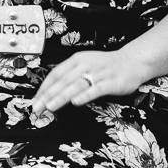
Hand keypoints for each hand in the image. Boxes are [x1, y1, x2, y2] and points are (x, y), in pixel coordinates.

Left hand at [30, 49, 150, 115]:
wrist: (133, 61)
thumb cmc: (106, 66)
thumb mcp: (86, 65)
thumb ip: (71, 76)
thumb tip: (52, 91)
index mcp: (77, 60)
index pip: (56, 73)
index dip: (44, 87)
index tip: (35, 99)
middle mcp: (86, 65)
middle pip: (63, 81)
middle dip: (48, 95)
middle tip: (37, 107)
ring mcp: (99, 73)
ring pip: (76, 85)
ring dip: (61, 96)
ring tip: (50, 106)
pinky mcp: (111, 82)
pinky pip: (96, 89)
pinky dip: (85, 95)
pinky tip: (76, 102)